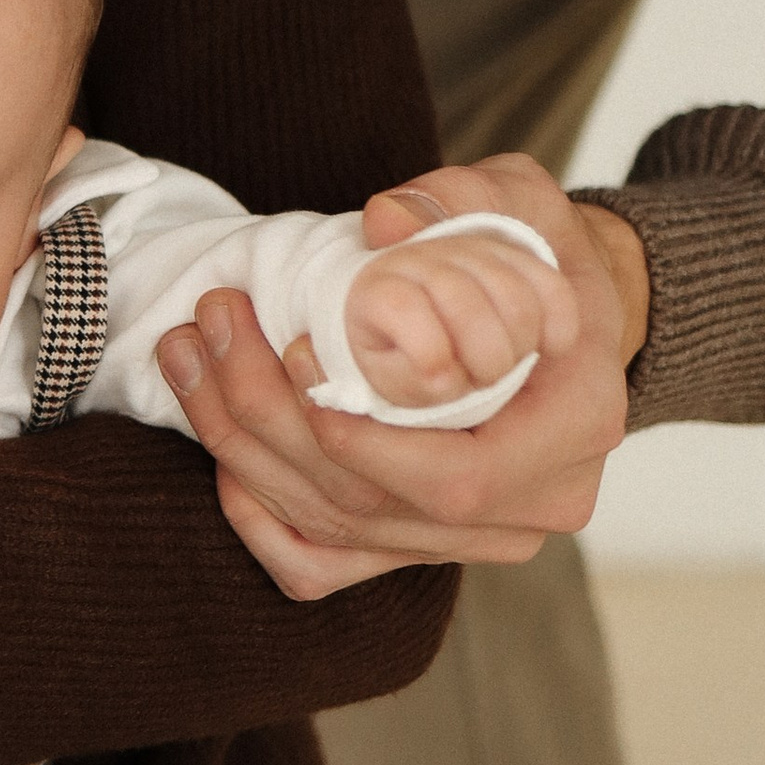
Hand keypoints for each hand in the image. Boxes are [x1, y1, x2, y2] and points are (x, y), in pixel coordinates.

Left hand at [155, 155, 646, 601]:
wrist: (559, 317)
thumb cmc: (540, 258)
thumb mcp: (523, 202)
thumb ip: (462, 200)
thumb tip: (381, 223)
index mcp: (575, 427)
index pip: (458, 477)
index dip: (363, 437)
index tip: (296, 351)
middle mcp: (533, 504)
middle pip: (377, 505)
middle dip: (269, 420)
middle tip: (212, 325)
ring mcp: (477, 537)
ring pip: (339, 529)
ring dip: (244, 450)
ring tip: (189, 353)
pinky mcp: (423, 545)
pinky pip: (325, 564)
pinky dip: (260, 518)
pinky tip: (220, 454)